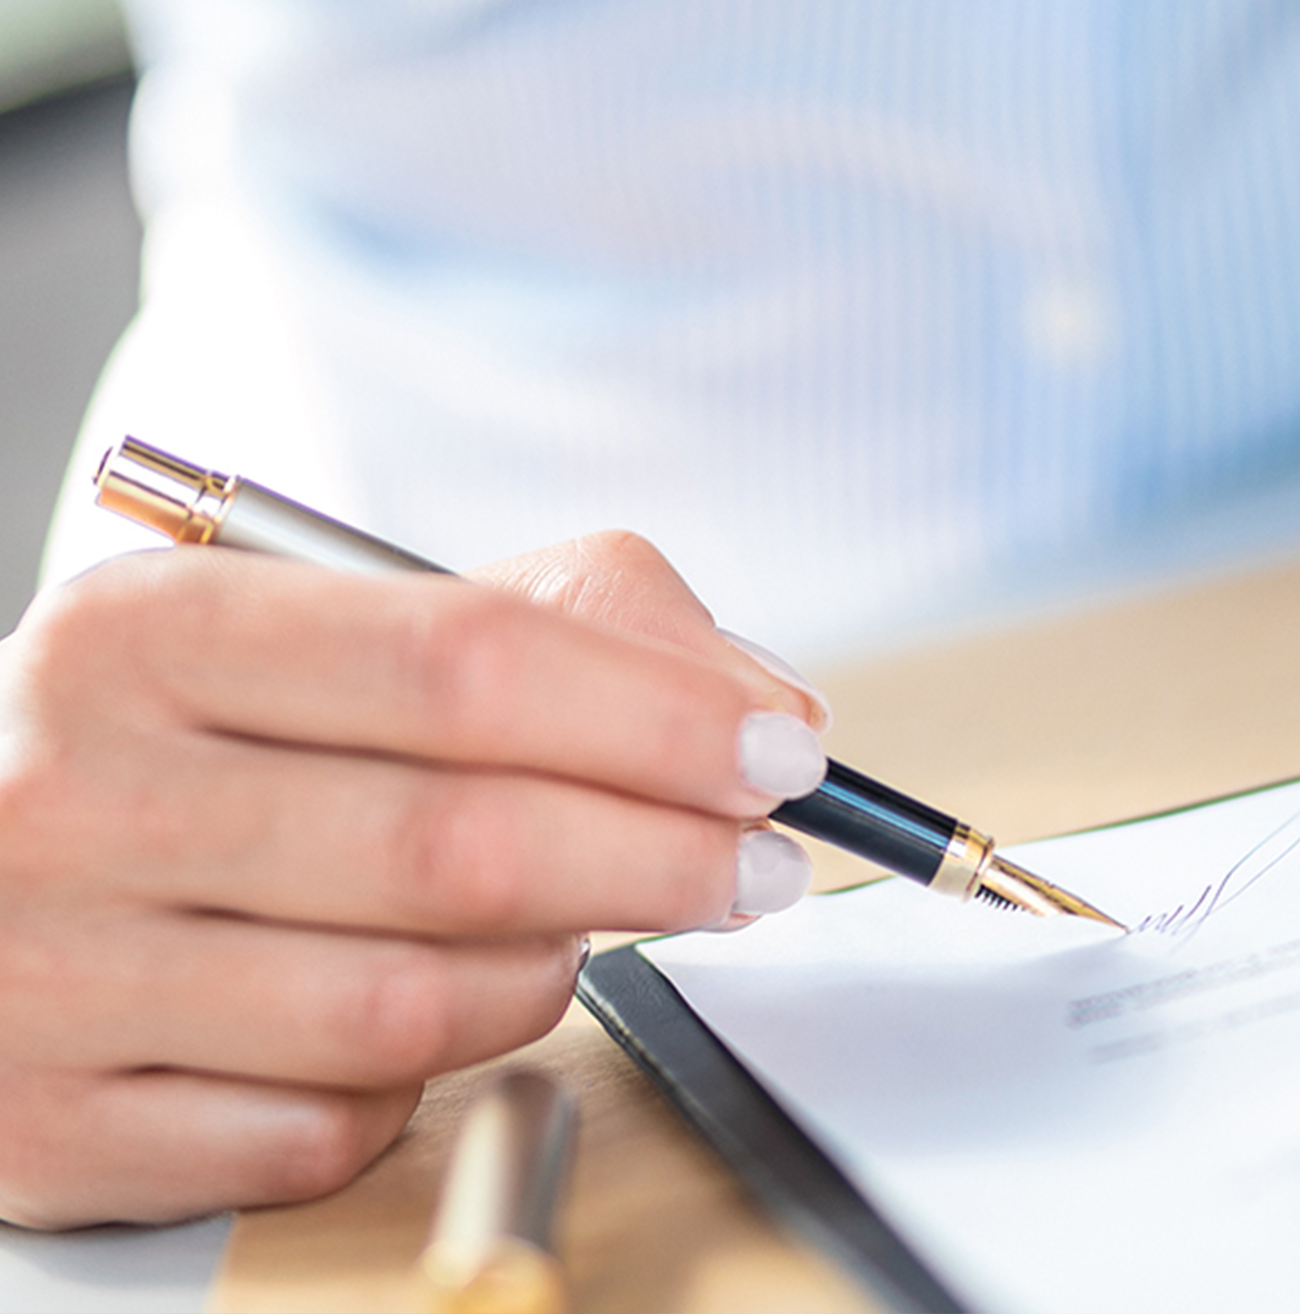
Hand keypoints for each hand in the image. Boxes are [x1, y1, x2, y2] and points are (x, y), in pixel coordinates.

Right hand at [0, 531, 824, 1227]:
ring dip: (551, 971)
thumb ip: (554, 620)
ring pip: (412, 1006)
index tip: (775, 753)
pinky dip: (420, 1084)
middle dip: (661, 855)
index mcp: (147, 632)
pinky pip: (328, 1129)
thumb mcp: (323, 625)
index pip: (466, 662)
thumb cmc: (186, 745)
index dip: (658, 715)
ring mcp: (54, 977)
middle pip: (460, 843)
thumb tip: (755, 700)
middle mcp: (75, 798)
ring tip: (579, 927)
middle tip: (757, 863)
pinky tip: (424, 1015)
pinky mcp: (61, 1130)